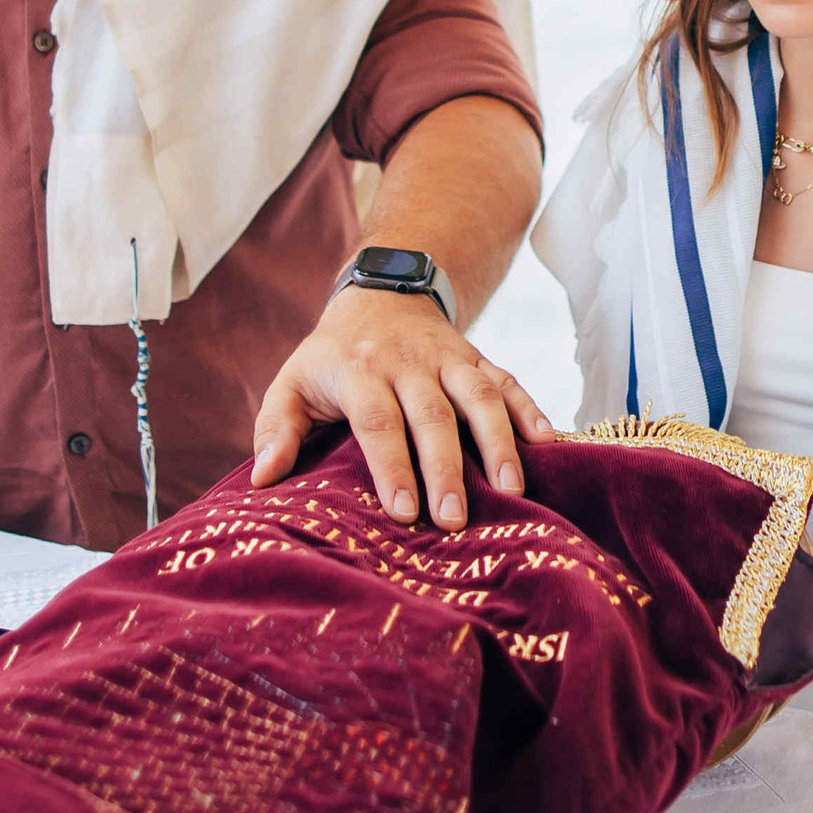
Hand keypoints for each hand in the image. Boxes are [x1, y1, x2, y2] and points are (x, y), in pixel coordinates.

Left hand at [250, 289, 554, 529]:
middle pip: (432, 416)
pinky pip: (508, 382)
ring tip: (511, 490)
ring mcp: (448, 358)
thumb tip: (263, 478)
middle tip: (453, 519)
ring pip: (479, 397)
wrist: (382, 292)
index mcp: (359, 371)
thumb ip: (275, 428)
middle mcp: (408, 362)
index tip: (401, 511)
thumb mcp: (292, 382)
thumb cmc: (332, 356)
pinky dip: (531, 410)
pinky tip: (549, 444)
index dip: (391, 466)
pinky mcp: (477, 359)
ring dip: (498, 442)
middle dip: (445, 469)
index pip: (377, 421)